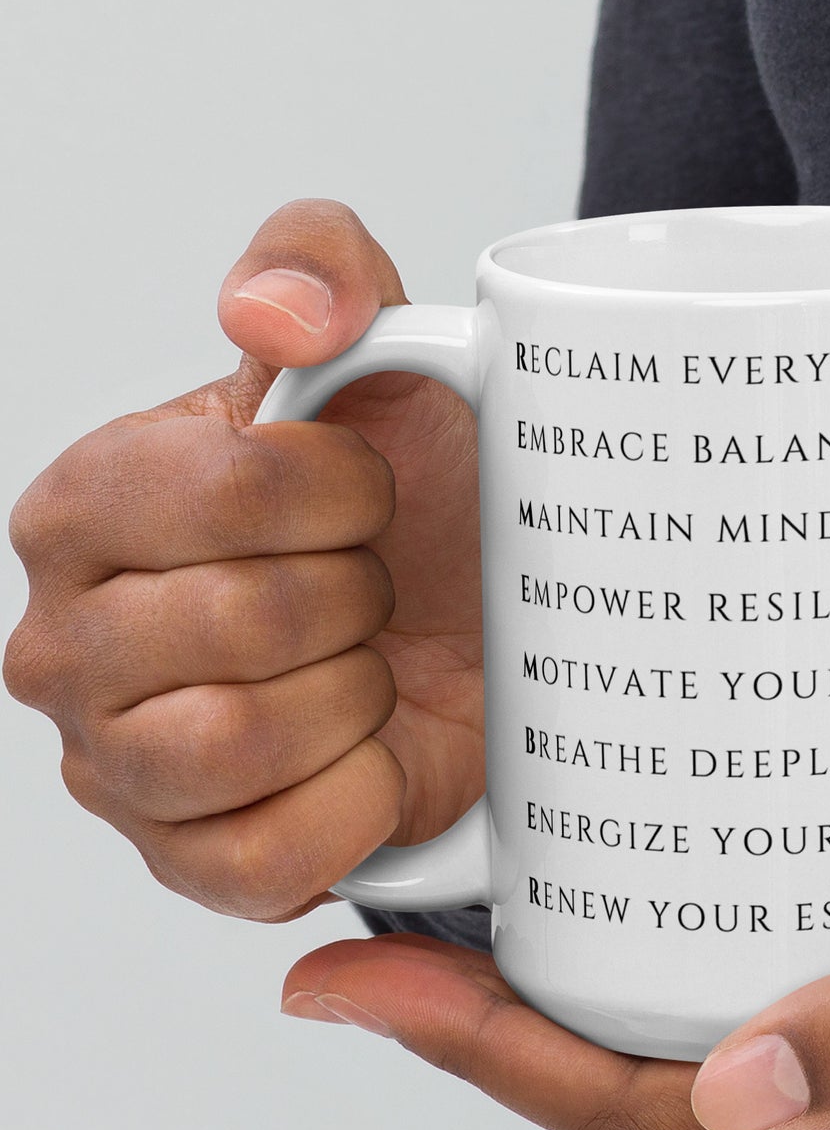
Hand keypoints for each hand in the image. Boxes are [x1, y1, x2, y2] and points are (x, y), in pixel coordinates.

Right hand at [5, 199, 482, 920]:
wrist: (461, 639)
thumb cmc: (412, 509)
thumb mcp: (384, 354)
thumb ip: (318, 267)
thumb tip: (271, 313)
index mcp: (89, 502)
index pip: (229, 491)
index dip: (346, 494)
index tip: (373, 496)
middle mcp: (67, 640)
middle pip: (246, 621)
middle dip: (359, 599)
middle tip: (373, 591)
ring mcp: (117, 766)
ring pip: (239, 744)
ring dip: (353, 700)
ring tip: (364, 668)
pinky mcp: (187, 863)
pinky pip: (268, 859)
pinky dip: (354, 806)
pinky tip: (368, 757)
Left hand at [281, 752, 829, 1129]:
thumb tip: (734, 1090)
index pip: (650, 1114)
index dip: (490, 1062)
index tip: (359, 989)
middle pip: (652, 1102)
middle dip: (497, 1044)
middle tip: (380, 959)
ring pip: (710, 1065)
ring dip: (583, 1011)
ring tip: (485, 931)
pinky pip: (792, 1014)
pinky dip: (695, 971)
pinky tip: (671, 899)